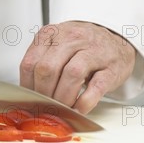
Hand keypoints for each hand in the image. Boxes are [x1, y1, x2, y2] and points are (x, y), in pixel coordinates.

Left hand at [20, 21, 135, 113]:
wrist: (115, 41)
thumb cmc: (82, 46)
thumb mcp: (57, 45)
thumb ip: (42, 62)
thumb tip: (28, 93)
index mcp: (53, 33)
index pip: (30, 62)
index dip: (27, 86)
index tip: (30, 98)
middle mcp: (72, 38)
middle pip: (48, 69)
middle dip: (43, 94)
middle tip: (46, 106)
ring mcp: (94, 52)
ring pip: (71, 75)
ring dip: (63, 98)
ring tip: (62, 108)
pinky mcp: (111, 68)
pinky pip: (96, 86)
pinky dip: (85, 102)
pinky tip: (79, 108)